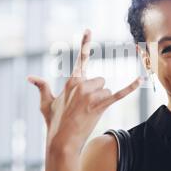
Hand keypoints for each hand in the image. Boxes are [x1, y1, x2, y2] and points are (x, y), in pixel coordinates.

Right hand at [28, 30, 140, 164]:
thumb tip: (29, 77)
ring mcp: (92, 95)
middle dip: (96, 92)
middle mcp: (82, 85)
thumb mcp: (46, 103)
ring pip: (107, 90)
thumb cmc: (54, 122)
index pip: (80, 59)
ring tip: (89, 112)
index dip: (84, 44)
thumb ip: (41, 87)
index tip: (88, 30)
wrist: (62, 141)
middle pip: (100, 80)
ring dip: (102, 100)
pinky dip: (131, 87)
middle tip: (85, 106)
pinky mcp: (101, 106)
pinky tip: (141, 79)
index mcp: (71, 81)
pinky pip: (120, 94)